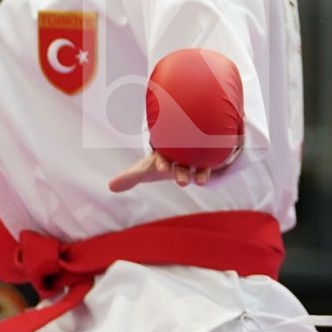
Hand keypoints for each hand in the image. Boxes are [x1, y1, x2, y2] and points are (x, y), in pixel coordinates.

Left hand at [108, 150, 224, 191]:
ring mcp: (194, 156)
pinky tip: (220, 170)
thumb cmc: (162, 159)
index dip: (161, 163)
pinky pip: (211, 160)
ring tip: (200, 182)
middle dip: (180, 170)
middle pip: (181, 160)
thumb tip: (111, 186)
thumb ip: (130, 176)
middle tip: (182, 182)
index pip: (161, 158)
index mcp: (162, 154)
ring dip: (199, 171)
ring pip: (197, 161)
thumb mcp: (146, 168)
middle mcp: (179, 153)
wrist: (181, 144)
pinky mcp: (207, 159)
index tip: (161, 169)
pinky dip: (214, 164)